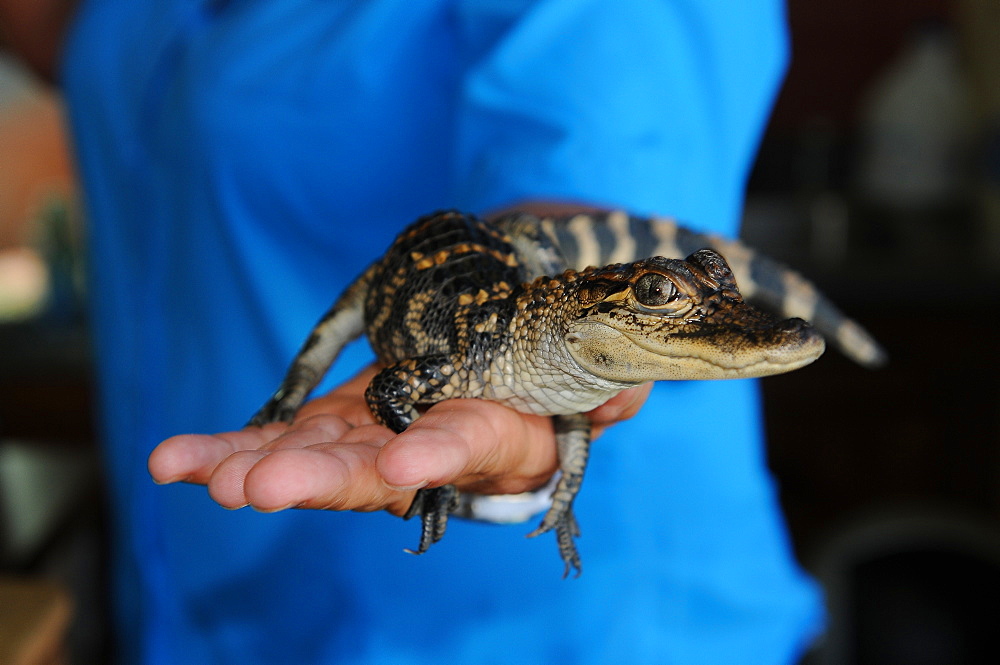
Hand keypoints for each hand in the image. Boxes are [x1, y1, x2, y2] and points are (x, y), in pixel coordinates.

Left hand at [147, 364, 651, 515]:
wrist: (494, 370)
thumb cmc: (546, 379)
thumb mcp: (584, 382)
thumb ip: (604, 391)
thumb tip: (625, 396)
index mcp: (488, 441)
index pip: (465, 448)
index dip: (438, 455)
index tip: (406, 465)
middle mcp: (420, 454)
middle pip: (366, 472)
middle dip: (313, 479)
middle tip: (256, 488)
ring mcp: (369, 440)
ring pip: (305, 460)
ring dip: (248, 467)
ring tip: (187, 470)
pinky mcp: (332, 424)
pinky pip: (275, 439)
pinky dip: (227, 448)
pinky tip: (171, 462)